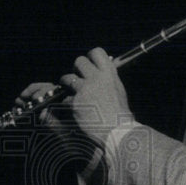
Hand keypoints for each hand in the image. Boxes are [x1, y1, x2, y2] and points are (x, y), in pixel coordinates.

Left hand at [18, 48, 132, 146]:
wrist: (117, 132)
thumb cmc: (120, 115)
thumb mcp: (119, 91)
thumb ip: (108, 79)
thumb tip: (99, 73)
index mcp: (109, 74)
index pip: (96, 52)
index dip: (90, 57)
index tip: (88, 64)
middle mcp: (96, 78)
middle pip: (79, 61)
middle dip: (76, 69)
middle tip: (78, 78)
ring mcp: (85, 90)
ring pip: (67, 78)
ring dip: (67, 84)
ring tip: (72, 93)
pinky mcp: (75, 102)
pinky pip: (66, 99)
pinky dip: (69, 105)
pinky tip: (76, 111)